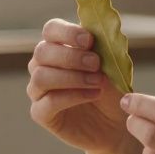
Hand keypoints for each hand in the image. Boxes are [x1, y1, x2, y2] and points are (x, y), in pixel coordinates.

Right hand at [27, 19, 129, 152]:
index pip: (50, 30)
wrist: (115, 123)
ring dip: (72, 77)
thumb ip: (103, 48)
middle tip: (96, 64)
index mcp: (57, 47)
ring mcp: (38, 91)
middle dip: (71, 56)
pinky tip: (92, 94)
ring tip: (98, 82)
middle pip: (42, 52)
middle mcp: (42, 66)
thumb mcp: (112, 66)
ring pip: (41, 77)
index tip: (89, 40)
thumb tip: (98, 31)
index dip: (67, 32)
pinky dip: (72, 96)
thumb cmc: (111, 90)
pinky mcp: (41, 114)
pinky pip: (47, 103)